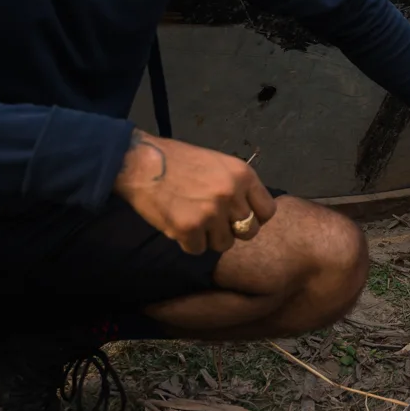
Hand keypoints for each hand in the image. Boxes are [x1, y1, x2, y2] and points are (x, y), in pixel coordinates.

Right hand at [115, 130, 276, 255]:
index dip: (254, 217)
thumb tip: (248, 211)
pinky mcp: (189, 229)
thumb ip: (237, 186)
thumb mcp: (218, 164)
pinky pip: (198, 249)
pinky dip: (188, 242)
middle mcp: (232, 195)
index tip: (240, 218)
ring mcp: (211, 213)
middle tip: (215, 223)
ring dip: (210, 238)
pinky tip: (178, 224)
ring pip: (224, 244)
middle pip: (248, 232)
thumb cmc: (179, 160)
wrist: (142, 162)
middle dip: (233, 231)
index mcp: (243, 175)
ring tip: (194, 221)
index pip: (267, 211)